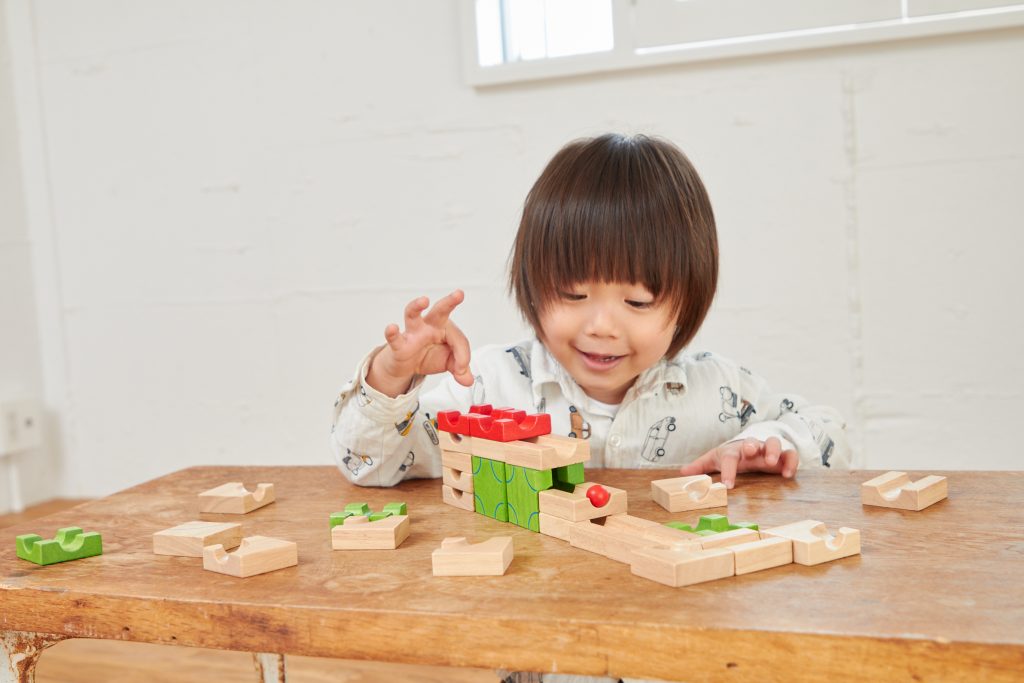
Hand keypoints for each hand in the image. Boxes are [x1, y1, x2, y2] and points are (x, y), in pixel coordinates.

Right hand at [366, 290, 472, 397]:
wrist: (406, 367)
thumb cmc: (430, 355)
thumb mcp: (448, 363)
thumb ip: (460, 369)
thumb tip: (468, 380)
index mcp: (444, 328)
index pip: (458, 339)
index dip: (463, 356)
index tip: (461, 370)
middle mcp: (429, 325)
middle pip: (440, 310)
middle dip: (450, 301)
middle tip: (459, 294)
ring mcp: (412, 332)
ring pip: (412, 314)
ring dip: (417, 306)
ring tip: (424, 300)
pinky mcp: (399, 344)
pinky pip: (395, 338)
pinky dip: (392, 333)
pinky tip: (392, 327)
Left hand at [678, 437, 798, 488]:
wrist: (749, 446)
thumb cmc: (731, 455)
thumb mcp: (715, 459)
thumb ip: (700, 466)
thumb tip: (682, 473)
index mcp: (734, 450)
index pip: (729, 457)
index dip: (728, 471)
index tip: (728, 485)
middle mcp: (752, 447)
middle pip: (753, 441)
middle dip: (753, 445)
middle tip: (752, 452)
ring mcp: (768, 450)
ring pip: (774, 443)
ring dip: (775, 450)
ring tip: (774, 464)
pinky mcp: (782, 456)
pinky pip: (790, 454)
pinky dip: (792, 462)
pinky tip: (788, 475)